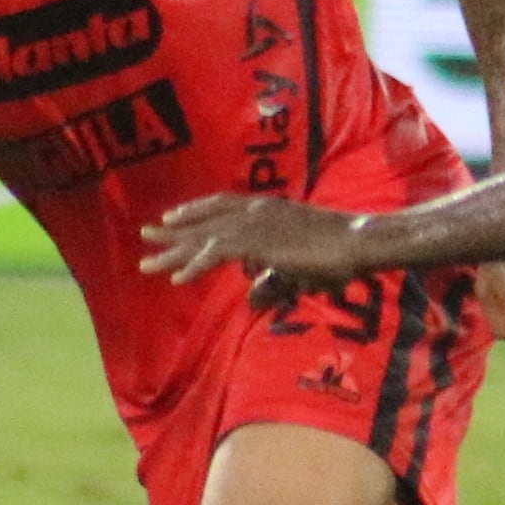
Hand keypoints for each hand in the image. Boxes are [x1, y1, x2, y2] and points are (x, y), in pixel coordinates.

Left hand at [142, 193, 374, 284]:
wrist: (358, 242)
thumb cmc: (339, 253)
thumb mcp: (299, 267)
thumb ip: (271, 280)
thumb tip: (251, 298)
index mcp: (267, 207)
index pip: (222, 206)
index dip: (195, 212)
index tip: (171, 218)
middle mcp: (257, 210)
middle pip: (205, 219)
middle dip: (174, 230)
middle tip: (146, 235)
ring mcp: (256, 223)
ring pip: (205, 238)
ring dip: (176, 251)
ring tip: (148, 262)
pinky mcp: (259, 241)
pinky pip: (218, 254)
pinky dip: (196, 265)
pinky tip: (178, 278)